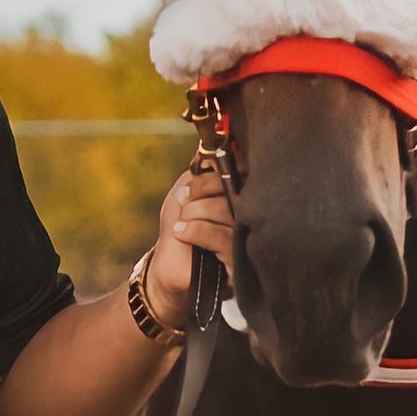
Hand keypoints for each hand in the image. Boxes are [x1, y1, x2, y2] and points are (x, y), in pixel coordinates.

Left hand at [141, 165, 234, 330]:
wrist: (168, 266)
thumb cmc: (180, 228)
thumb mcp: (185, 192)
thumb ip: (201, 170)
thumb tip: (209, 149)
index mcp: (239, 196)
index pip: (240, 173)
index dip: (213, 176)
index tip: (190, 184)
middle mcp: (248, 215)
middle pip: (236, 191)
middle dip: (202, 192)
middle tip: (184, 202)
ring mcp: (246, 238)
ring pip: (228, 213)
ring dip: (197, 213)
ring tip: (182, 221)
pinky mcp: (239, 262)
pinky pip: (223, 237)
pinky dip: (197, 230)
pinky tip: (181, 232)